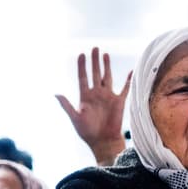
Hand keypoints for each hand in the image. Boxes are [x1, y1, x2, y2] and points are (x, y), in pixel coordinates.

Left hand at [56, 47, 130, 166]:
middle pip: (95, 73)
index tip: (81, 54)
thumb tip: (55, 94)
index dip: (82, 66)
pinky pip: (125, 88)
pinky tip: (132, 71)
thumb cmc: (87, 132)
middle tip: (94, 48)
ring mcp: (108, 96)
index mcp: (85, 96)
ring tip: (105, 54)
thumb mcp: (75, 118)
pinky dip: (129, 80)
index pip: (83, 77)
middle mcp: (97, 94)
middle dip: (94, 61)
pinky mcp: (119, 101)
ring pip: (107, 77)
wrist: (103, 141)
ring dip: (106, 66)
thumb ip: (67, 105)